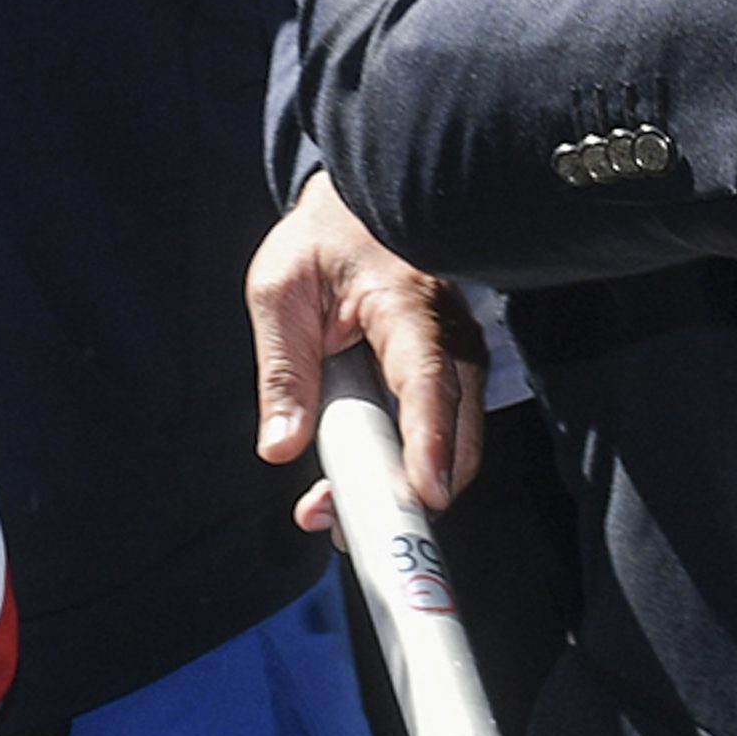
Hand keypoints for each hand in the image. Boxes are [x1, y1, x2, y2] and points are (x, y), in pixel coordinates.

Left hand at [249, 170, 483, 528]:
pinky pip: (434, 436)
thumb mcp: (279, 293)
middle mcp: (450, 341)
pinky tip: (347, 489)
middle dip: (405, 493)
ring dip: (396, 489)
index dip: (430, 442)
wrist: (359, 207)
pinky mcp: (446, 380)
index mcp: (409, 309)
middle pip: (453, 436)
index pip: (429, 381)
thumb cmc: (318, 243)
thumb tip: (281, 446)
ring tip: (328, 514)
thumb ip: (283, 370)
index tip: (425, 493)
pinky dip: (399, 468)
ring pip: (448, 448)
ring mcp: (457, 362)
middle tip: (342, 527)